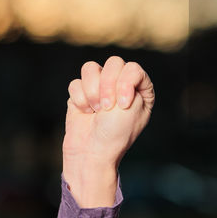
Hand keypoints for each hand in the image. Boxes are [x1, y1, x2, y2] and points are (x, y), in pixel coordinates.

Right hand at [63, 56, 154, 204]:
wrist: (92, 153)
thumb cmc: (116, 134)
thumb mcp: (133, 106)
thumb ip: (128, 79)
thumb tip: (110, 69)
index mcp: (140, 90)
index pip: (134, 68)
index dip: (126, 82)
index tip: (123, 105)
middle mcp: (121, 86)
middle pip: (113, 63)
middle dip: (107, 84)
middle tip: (106, 108)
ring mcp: (100, 89)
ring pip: (91, 68)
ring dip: (92, 91)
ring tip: (95, 110)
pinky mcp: (81, 95)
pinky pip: (76, 83)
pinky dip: (80, 99)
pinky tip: (85, 113)